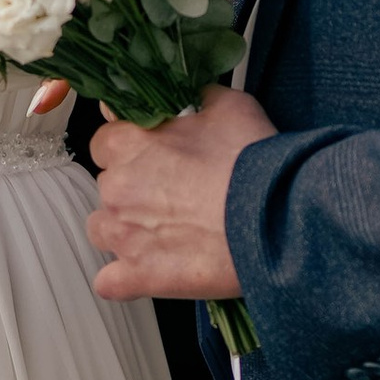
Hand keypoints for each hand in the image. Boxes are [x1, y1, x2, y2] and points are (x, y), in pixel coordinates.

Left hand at [85, 87, 270, 305]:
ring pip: (102, 231)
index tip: (158, 158)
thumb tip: (183, 96)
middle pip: (108, 186)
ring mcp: (123, 234)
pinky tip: (152, 270)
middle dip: (135, 190)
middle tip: (177, 196)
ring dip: (125, 231)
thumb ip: (193, 98)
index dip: (132, 150)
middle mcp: (117, 187)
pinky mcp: (137, 276)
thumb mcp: (228, 106)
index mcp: (129, 143)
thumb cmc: (253, 160)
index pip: (106, 142)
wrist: (276, 216)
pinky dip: (125, 279)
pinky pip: (109, 283)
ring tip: (166, 234)